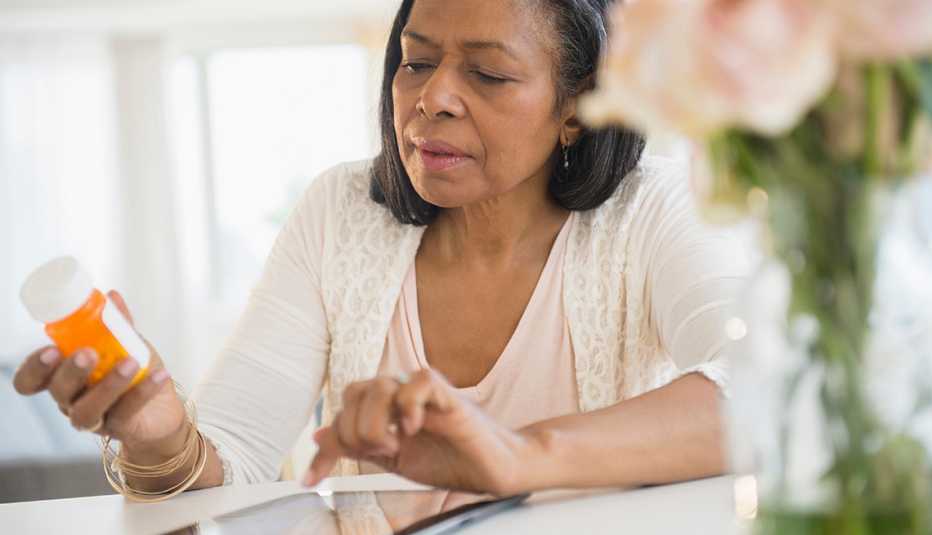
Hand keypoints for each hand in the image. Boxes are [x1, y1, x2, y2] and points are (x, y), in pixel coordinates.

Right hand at [13, 290, 187, 454]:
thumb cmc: (135, 374)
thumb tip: (112, 296)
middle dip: (70, 372)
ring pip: (87, 410)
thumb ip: (117, 325)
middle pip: (58, 392)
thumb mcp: (126, 345)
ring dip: (108, 385)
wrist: (163, 409)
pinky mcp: (119, 429)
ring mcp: (94, 418)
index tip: (52, 349)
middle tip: (88, 352)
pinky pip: (126, 412)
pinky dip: (143, 391)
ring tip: (131, 362)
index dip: (34, 368)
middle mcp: (72, 401)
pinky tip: (160, 374)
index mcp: (64, 378)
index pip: (31, 381)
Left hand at [304, 369, 535, 495]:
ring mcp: (422, 391)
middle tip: (381, 453)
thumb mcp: (392, 460)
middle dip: (355, 432)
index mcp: (385, 408)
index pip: (341, 413)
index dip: (325, 448)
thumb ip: (356, 445)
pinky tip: (415, 428)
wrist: (492, 469)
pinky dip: (409, 407)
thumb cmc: (449, 460)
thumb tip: (318, 435)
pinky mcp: (446, 393)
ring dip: (376, 423)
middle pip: (352, 393)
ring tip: (396, 444)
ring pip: (378, 385)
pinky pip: (416, 382)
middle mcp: (400, 394)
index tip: (311, 481)